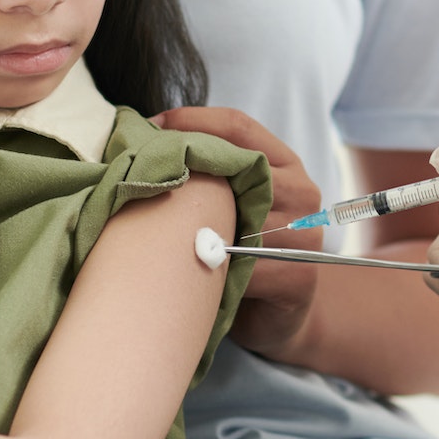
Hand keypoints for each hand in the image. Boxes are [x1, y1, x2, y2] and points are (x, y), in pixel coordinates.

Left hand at [151, 106, 321, 357]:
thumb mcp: (233, 203)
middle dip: (184, 169)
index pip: (237, 126)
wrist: (278, 318)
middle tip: (134, 173)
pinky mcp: (298, 278)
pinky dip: (207, 269)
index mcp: (286, 164)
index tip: (145, 127)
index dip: (189, 120)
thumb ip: (211, 175)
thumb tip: (144, 142)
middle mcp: (302, 193)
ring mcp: (304, 236)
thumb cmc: (243, 252)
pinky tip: (179, 271)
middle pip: (237, 166)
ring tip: (149, 226)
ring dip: (190, 224)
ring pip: (236, 217)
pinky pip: (242, 267)